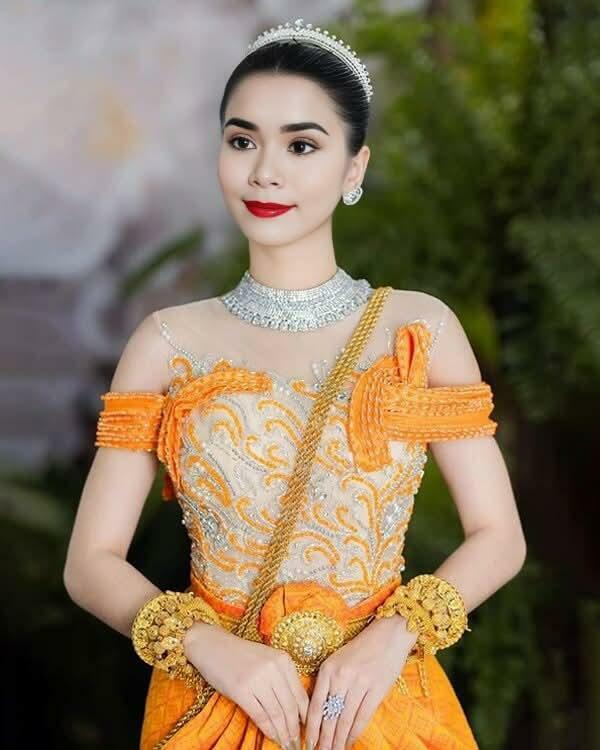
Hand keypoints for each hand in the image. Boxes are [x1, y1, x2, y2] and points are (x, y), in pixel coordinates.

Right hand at [183, 622, 308, 748]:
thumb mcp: (267, 659)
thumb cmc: (240, 655)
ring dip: (283, 733)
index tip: (307, 729)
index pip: (300, 694)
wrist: (212, 645)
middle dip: (294, 729)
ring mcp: (257, 679)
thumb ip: (281, 678)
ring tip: (286, 744)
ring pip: (276, 713)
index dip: (306, 716)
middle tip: (296, 743)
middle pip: (290, 706)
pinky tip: (272, 737)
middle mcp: (274, 668)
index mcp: (283, 660)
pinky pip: (260, 715)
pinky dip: (268, 729)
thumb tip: (295, 709)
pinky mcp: (241, 690)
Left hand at [304, 615, 417, 749]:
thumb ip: (329, 682)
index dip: (311, 728)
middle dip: (324, 739)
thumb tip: (320, 712)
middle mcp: (341, 676)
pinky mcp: (376, 689)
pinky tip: (350, 741)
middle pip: (329, 716)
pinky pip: (362, 717)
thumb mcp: (339, 660)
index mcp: (328, 668)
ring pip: (344, 719)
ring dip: (339, 740)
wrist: (388, 635)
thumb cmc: (362, 648)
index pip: (315, 705)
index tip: (308, 743)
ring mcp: (359, 683)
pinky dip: (355, 732)